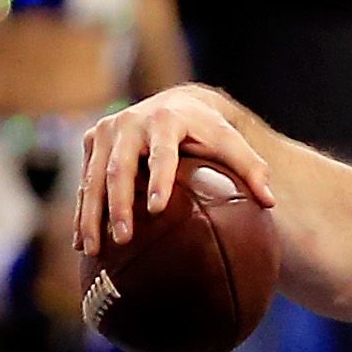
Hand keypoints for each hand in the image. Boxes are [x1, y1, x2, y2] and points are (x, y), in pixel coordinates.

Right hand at [76, 85, 278, 257]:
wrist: (174, 101)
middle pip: (120, 168)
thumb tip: (270, 201)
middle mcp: (130, 123)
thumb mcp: (230, 141)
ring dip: (91, 215)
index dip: (158, 180)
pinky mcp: (92, 141)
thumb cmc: (207, 129)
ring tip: (94, 250)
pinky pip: (85, 181)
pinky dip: (82, 211)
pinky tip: (82, 243)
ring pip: (93, 178)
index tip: (155, 209)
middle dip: (118, 205)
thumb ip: (251, 167)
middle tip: (123, 238)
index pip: (161, 154)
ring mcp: (106, 131)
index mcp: (166, 120)